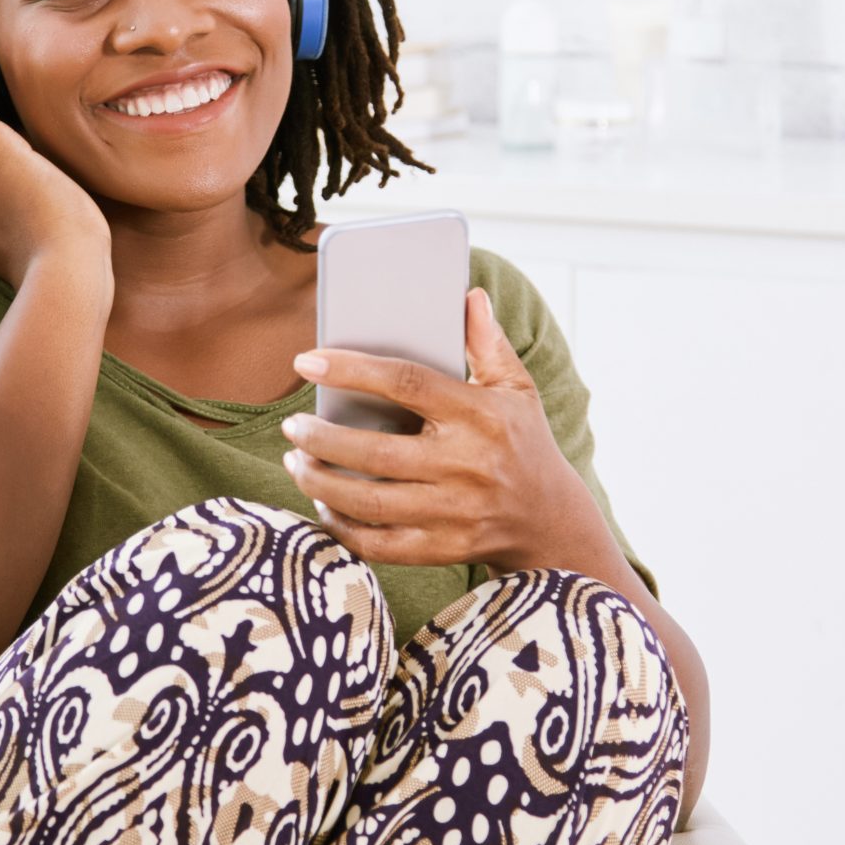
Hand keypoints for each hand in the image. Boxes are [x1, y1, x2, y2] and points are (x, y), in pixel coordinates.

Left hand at [278, 286, 601, 569]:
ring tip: (297, 461)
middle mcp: (466, 465)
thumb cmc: (523, 444)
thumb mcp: (516, 389)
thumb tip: (468, 295)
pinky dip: (341, 526)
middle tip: (292, 425)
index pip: (405, 383)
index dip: (351, 370)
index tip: (307, 363)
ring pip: (369, 500)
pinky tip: (323, 503)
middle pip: (375, 451)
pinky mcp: (443, 549)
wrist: (551, 522)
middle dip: (321, 437)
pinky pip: (377, 543)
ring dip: (320, 481)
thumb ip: (488, 343)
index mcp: (479, 415)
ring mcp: (454, 512)